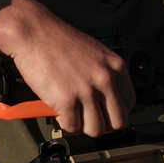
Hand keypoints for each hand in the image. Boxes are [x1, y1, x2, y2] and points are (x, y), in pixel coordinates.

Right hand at [0, 0, 135, 136]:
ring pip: (96, 129)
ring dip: (82, 124)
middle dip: (103, 123)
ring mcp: (87, 91)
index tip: (105, 112)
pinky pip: (72, 126)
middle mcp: (105, 80)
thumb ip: (105, 74)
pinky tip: (58, 107)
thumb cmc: (59, 41)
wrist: (34, 33)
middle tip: (88, 117)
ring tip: (72, 112)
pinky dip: (64, 121)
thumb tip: (107, 99)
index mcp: (116, 67)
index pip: (129, 103)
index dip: (115, 111)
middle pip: (117, 121)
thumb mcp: (95, 53)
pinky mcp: (66, 101)